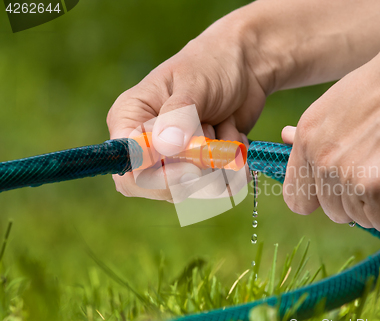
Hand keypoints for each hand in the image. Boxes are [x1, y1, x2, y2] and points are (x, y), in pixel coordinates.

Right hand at [106, 19, 266, 199]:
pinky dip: (234, 166)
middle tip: (212, 135)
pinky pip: (218, 187)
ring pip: (194, 191)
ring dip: (218, 162)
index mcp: (130, 120)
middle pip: (160, 188)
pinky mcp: (203, 169)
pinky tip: (234, 137)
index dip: (156, 176)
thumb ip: (179, 116)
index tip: (190, 165)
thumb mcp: (194, 84)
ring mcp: (176, 161)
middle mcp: (149, 146)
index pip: (128, 168)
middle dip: (196, 169)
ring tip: (223, 126)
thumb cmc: (212, 65)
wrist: (246, 68)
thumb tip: (165, 147)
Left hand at [282, 0, 379, 231]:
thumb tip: (285, 136)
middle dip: (355, 201)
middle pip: (331, 211)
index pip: (295, 197)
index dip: (319, 200)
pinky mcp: (376, 187)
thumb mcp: (337, 101)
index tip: (339, 192)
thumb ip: (313, 131)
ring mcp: (345, 174)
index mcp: (306, 137)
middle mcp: (319, 158)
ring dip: (379, 205)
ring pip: (358, 218)